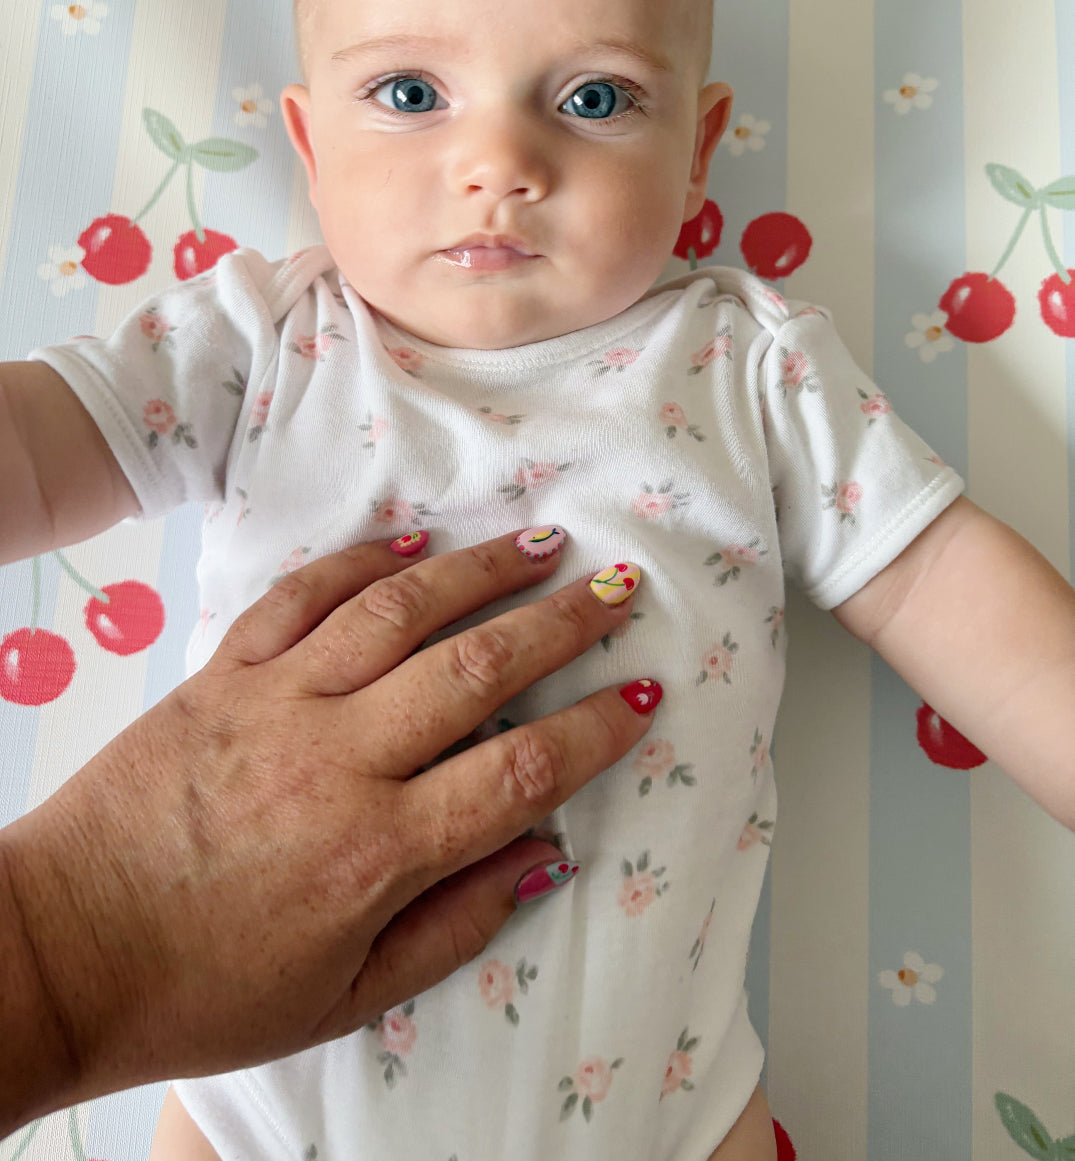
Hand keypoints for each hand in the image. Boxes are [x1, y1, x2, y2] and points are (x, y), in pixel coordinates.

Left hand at [0, 527, 657, 1127]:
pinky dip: (361, 562)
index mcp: (374, 852)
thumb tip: (547, 854)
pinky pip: (301, 597)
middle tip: (618, 588)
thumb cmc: (202, 990)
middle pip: (474, 669)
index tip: (642, 696)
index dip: (593, 729)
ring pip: (397, 612)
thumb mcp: (344, 996)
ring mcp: (273, 704)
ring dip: (478, 570)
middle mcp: (334, 761)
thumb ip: (454, 926)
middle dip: (561, 624)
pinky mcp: (221, 673)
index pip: (518, 772)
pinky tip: (412, 543)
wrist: (61, 952)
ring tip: (540, 541)